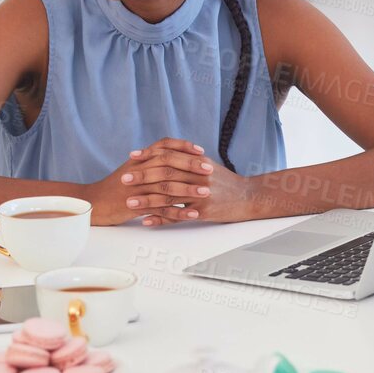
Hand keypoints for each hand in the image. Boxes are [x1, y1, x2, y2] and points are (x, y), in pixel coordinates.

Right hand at [84, 138, 212, 225]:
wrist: (93, 203)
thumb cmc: (113, 187)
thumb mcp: (130, 169)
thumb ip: (148, 161)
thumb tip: (169, 156)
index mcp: (139, 160)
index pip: (164, 147)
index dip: (183, 147)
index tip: (200, 151)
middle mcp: (139, 170)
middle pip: (169, 163)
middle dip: (191, 166)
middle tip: (210, 170)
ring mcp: (137, 188)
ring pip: (167, 186)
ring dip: (189, 189)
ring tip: (206, 192)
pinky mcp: (136, 206)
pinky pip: (161, 208)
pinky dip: (178, 211)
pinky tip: (192, 214)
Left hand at [140, 159, 259, 225]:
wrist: (248, 197)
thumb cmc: (225, 182)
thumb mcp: (208, 165)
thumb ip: (188, 158)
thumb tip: (165, 151)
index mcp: (198, 161)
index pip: (169, 154)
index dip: (149, 154)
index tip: (133, 156)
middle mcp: (199, 175)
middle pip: (166, 173)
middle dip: (143, 176)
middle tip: (124, 178)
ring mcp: (201, 193)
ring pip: (169, 195)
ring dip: (147, 199)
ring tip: (130, 202)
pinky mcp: (204, 210)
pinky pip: (178, 215)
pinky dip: (161, 218)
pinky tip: (147, 221)